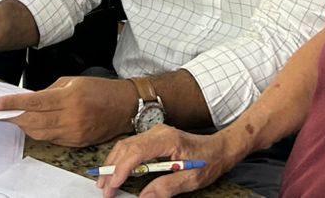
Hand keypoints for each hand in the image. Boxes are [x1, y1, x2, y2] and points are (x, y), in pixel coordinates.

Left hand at [0, 76, 134, 147]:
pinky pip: (52, 139)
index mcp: (69, 97)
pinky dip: (40, 133)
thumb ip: (49, 91)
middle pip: (33, 121)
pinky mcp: (77, 142)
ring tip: (17, 118)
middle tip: (2, 113)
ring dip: (25, 126)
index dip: (13, 104)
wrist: (124, 106)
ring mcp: (74, 132)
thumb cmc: (100, 89)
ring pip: (40, 133)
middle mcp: (71, 117)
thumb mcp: (73, 81)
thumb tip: (30, 100)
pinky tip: (35, 125)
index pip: (34, 103)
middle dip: (15, 117)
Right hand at [97, 126, 240, 197]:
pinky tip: (117, 173)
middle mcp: (158, 132)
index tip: (112, 187)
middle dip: (111, 169)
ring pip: (125, 145)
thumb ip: (167, 187)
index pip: (136, 152)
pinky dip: (120, 159)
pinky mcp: (153, 138)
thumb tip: (144, 197)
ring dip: (113, 164)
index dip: (121, 170)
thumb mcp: (192, 179)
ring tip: (106, 183)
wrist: (220, 148)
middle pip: (126, 147)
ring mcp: (155, 133)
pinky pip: (131, 146)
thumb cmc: (209, 161)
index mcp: (168, 140)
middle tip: (103, 189)